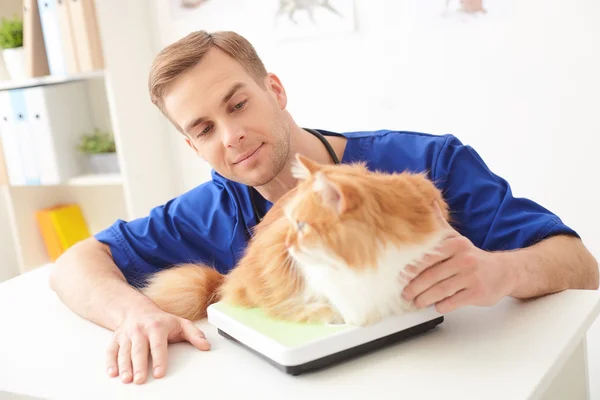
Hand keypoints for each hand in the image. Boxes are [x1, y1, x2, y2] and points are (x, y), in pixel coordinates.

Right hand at [106, 307, 210, 383]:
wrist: (137, 309)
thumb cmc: (161, 320)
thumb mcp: (180, 324)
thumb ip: (194, 335)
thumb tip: (206, 346)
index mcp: (157, 326)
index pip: (158, 344)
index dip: (159, 359)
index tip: (159, 372)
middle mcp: (140, 330)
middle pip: (138, 349)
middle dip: (138, 365)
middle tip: (140, 380)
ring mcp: (127, 335)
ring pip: (124, 351)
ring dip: (124, 366)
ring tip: (126, 379)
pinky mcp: (116, 339)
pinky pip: (111, 350)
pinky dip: (110, 362)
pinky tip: (113, 373)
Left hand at [401, 203, 515, 313]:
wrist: (504, 271)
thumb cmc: (473, 256)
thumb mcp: (457, 238)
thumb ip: (441, 223)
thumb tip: (429, 202)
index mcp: (456, 244)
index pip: (429, 257)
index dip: (413, 268)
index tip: (401, 276)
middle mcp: (465, 259)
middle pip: (433, 275)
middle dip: (415, 287)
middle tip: (405, 294)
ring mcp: (472, 277)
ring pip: (442, 290)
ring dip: (425, 298)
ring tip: (416, 302)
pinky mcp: (478, 293)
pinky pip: (454, 301)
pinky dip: (442, 305)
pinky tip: (436, 306)